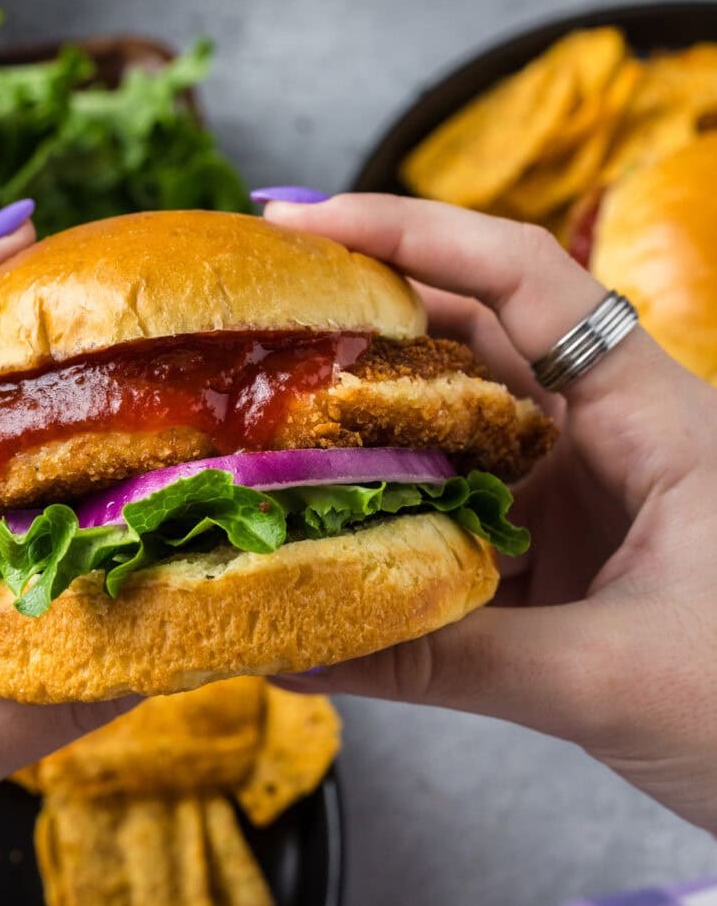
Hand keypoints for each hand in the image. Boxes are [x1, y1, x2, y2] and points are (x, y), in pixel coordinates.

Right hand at [262, 193, 716, 835]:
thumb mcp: (605, 682)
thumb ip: (450, 661)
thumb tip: (299, 645)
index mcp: (653, 417)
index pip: (525, 277)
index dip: (413, 231)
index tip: (303, 223)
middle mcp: (614, 432)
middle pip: (474, 333)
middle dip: (362, 320)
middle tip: (251, 320)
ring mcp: (589, 488)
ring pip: (459, 424)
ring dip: (367, 424)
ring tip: (259, 419)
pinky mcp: (568, 548)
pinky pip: (463, 506)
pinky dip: (393, 510)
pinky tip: (324, 527)